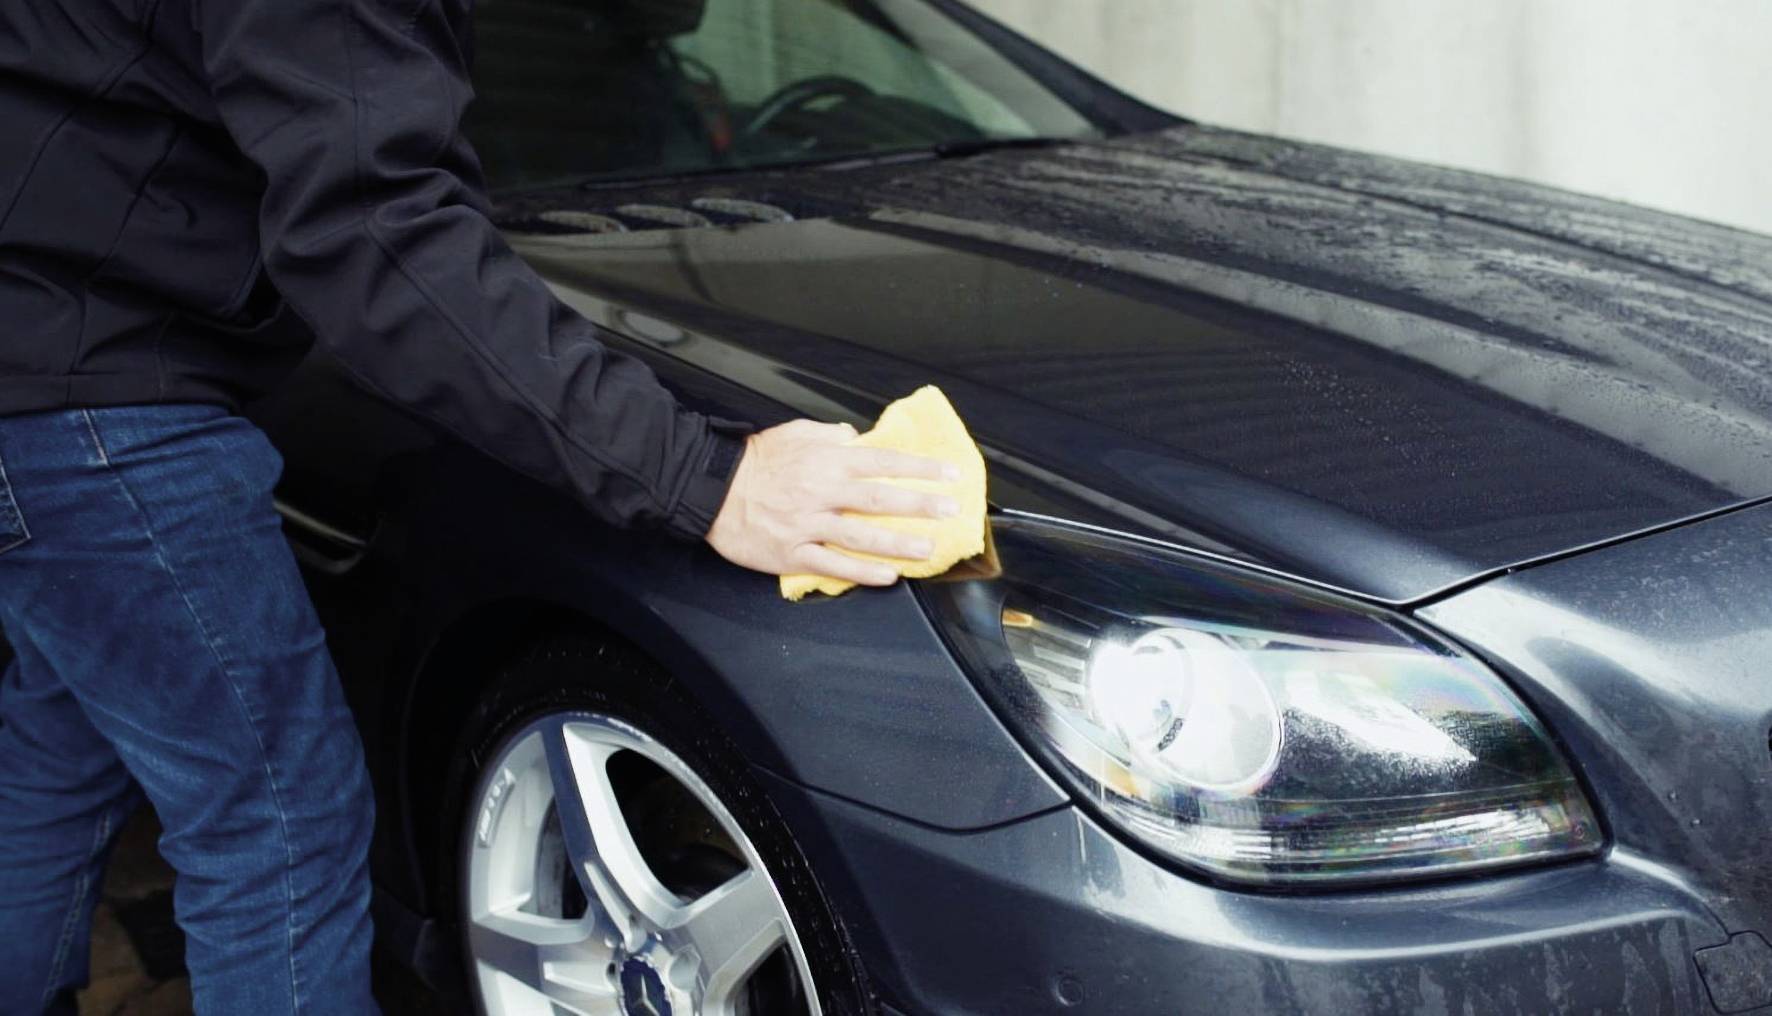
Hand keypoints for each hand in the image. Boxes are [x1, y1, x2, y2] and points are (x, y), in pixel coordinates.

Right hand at [706, 419, 960, 585]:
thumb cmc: (755, 460)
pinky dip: (862, 572)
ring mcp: (808, 525)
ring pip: (861, 536)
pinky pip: (833, 564)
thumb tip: (856, 437)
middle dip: (920, 505)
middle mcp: (822, 492)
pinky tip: (887, 576)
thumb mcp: (794, 433)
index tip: (949, 475)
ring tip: (927, 549)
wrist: (711, 488)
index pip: (883, 462)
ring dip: (898, 544)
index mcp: (826, 460)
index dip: (920, 469)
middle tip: (951, 512)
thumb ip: (830, 435)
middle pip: (880, 499)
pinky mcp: (792, 552)